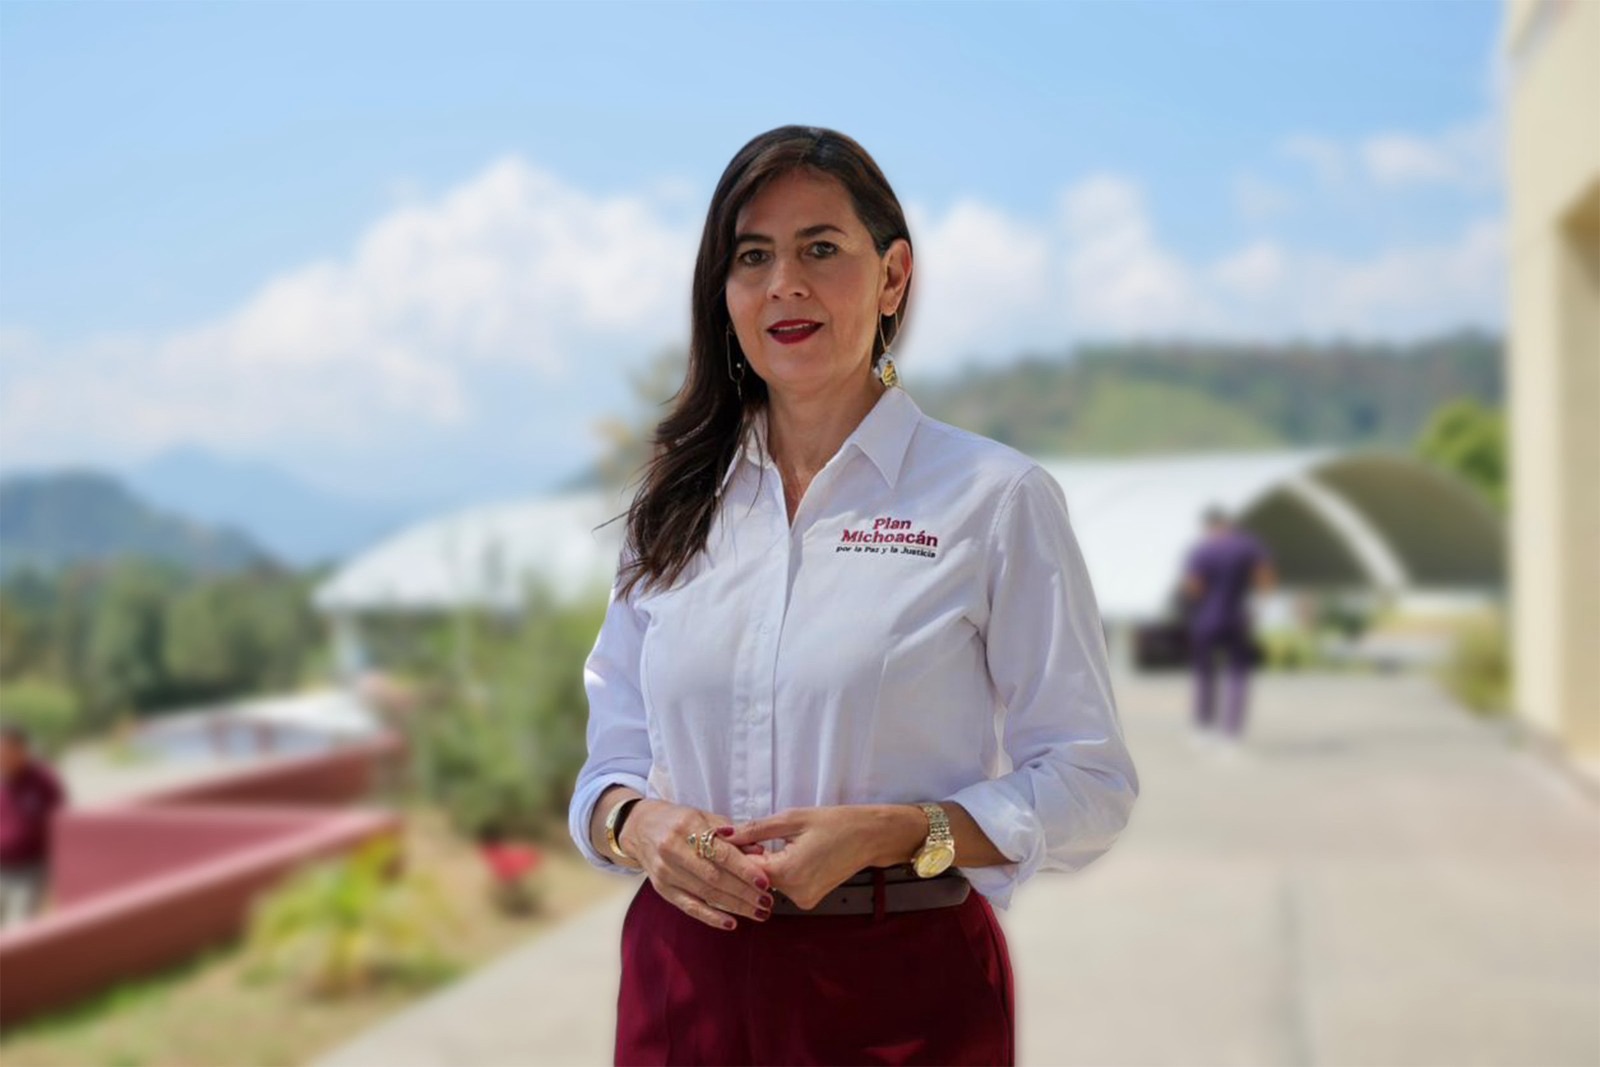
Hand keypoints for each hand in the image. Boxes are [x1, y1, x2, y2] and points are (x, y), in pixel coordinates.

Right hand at [619, 800, 774, 929]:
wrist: (640, 828)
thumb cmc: (679, 820)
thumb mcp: (704, 817)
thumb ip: (732, 834)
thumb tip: (760, 852)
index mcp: (688, 826)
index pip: (720, 852)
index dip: (744, 869)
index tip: (764, 881)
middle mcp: (673, 849)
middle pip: (714, 876)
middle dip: (744, 892)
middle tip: (767, 901)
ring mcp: (665, 872)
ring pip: (705, 893)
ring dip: (735, 906)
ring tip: (758, 912)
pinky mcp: (662, 889)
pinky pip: (689, 906)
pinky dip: (711, 916)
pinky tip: (731, 923)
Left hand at [723, 806, 896, 910]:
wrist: (870, 836)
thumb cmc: (834, 822)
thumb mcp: (792, 819)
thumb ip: (755, 829)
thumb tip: (724, 834)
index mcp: (788, 873)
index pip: (744, 869)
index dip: (734, 852)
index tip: (728, 837)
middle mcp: (794, 894)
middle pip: (755, 878)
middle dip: (747, 859)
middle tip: (746, 836)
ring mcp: (803, 900)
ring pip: (768, 883)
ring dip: (762, 865)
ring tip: (768, 842)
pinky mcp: (809, 900)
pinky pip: (783, 886)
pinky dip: (778, 871)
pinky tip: (784, 853)